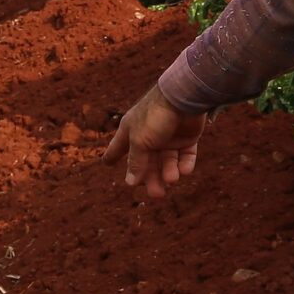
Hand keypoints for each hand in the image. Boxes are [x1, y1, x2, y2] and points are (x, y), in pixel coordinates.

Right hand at [102, 84, 205, 198]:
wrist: (184, 98)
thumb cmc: (155, 117)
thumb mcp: (140, 141)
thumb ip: (136, 162)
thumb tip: (130, 183)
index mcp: (132, 131)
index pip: (118, 146)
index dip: (112, 156)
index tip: (106, 163)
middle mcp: (149, 135)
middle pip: (147, 163)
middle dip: (151, 179)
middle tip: (156, 194)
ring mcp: (169, 137)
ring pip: (167, 162)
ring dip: (169, 173)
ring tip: (172, 180)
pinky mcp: (187, 137)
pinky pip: (185, 156)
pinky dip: (185, 165)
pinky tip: (184, 170)